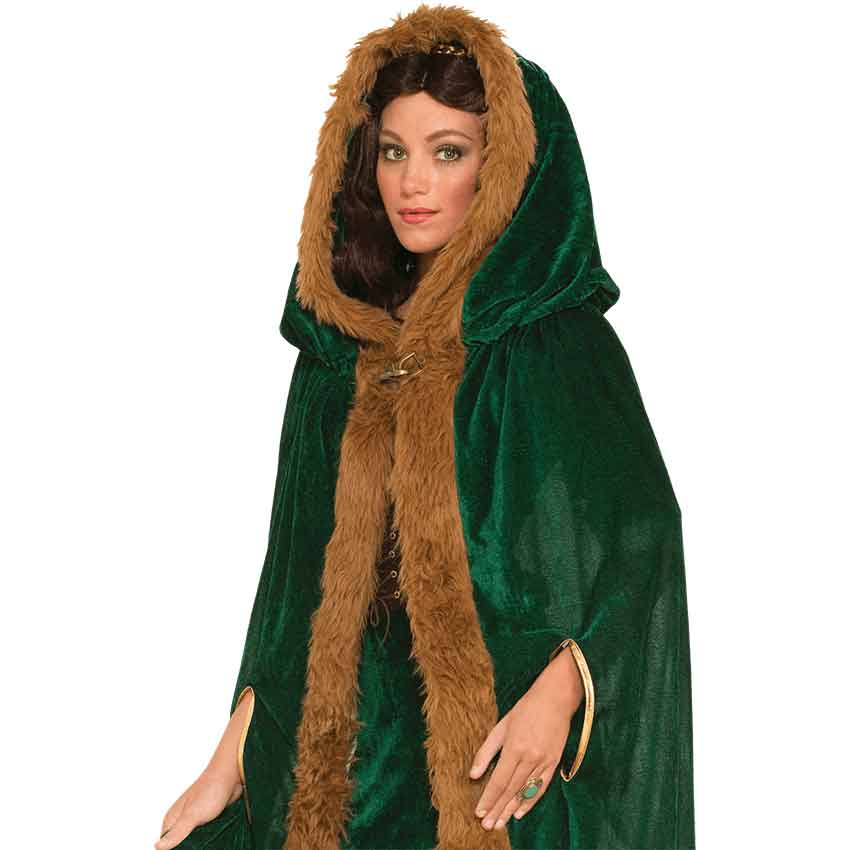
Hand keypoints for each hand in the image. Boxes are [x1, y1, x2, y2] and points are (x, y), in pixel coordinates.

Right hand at [154, 768, 241, 848]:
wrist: (231, 775)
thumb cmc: (210, 789)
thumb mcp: (193, 814)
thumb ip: (177, 832)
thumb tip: (156, 847)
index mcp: (171, 820)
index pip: (166, 847)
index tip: (189, 849)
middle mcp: (180, 821)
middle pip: (180, 845)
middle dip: (190, 847)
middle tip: (202, 846)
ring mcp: (194, 821)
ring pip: (193, 842)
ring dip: (201, 845)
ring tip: (208, 843)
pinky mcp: (207, 820)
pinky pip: (205, 836)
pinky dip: (209, 840)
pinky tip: (214, 840)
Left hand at [469, 650, 582, 830]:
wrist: (555, 699)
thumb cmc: (525, 709)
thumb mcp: (502, 726)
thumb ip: (486, 751)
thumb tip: (473, 774)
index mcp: (514, 747)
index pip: (498, 780)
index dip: (488, 798)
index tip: (479, 813)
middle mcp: (530, 757)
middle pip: (511, 790)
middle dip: (497, 809)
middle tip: (487, 826)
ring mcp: (544, 761)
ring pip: (525, 792)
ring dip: (511, 810)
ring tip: (500, 824)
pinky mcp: (554, 763)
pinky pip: (540, 787)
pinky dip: (530, 801)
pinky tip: (520, 812)